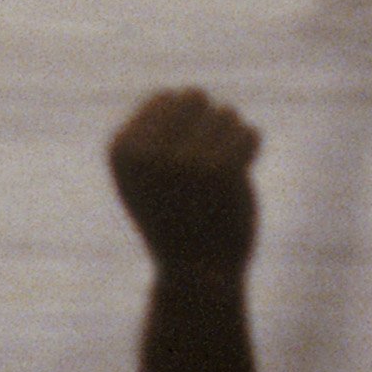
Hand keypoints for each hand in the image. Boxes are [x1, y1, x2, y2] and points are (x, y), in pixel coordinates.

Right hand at [107, 88, 260, 274]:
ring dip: (228, 144)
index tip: (172, 170)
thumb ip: (153, 129)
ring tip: (214, 183)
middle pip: (195, 98)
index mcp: (122, 150)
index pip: (167, 99)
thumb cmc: (172, 215)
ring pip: (226, 115)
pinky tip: (235, 180)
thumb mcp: (145, 172)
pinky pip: (249, 132)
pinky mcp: (222, 171)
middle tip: (197, 174)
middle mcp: (148, 154)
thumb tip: (185, 95)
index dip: (178, 129)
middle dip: (204, 128)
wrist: (196, 276)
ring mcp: (185, 161)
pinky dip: (249, 151)